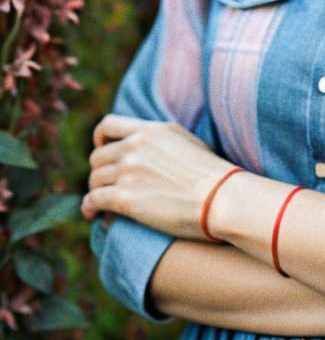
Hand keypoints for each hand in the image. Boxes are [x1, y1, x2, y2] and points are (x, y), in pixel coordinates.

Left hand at [81, 114, 239, 239]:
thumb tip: (148, 143)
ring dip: (96, 191)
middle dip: (100, 171)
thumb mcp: (185, 141)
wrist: (219, 197)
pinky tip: (93, 214)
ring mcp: (129, 171)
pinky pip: (94, 199)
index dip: (99, 138)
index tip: (101, 148)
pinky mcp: (126, 198)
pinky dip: (89, 207)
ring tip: (99, 203)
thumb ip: (160, 138)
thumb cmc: (211, 173)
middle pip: (98, 156)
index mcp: (150, 130)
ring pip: (94, 179)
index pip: (108, 124)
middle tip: (106, 185)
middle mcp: (136, 146)